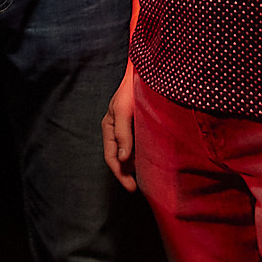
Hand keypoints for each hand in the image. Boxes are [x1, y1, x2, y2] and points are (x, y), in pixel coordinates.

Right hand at [101, 67, 138, 191]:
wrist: (146, 72)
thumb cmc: (131, 89)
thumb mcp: (124, 111)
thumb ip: (123, 134)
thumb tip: (124, 159)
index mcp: (109, 127)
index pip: (112, 158)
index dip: (120, 175)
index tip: (132, 188)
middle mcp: (117, 130)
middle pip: (120, 159)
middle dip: (127, 174)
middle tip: (139, 188)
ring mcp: (128, 128)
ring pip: (130, 154)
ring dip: (136, 166)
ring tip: (147, 178)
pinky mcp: (140, 126)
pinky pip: (139, 146)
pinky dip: (143, 156)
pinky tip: (152, 161)